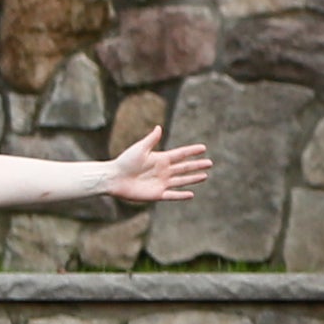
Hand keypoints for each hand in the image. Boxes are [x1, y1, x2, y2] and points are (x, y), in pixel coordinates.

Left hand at [100, 134, 214, 206]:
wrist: (114, 178)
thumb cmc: (124, 161)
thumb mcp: (139, 149)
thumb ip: (151, 140)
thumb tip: (159, 127)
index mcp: (160, 158)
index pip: (180, 154)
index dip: (192, 151)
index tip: (203, 148)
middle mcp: (163, 171)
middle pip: (184, 167)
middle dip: (197, 165)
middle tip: (210, 163)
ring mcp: (161, 183)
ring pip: (182, 180)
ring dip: (193, 178)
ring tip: (205, 176)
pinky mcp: (157, 194)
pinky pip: (172, 195)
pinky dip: (182, 195)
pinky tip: (191, 194)